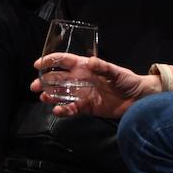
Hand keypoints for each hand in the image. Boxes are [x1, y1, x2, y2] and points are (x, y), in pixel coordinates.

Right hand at [30, 52, 160, 117]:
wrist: (138, 99)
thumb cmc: (128, 81)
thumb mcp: (117, 73)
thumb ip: (104, 67)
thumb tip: (91, 62)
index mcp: (85, 68)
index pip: (64, 61)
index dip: (50, 61)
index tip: (37, 64)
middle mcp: (80, 80)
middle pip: (57, 79)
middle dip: (44, 81)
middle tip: (34, 86)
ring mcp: (82, 94)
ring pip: (61, 94)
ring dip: (50, 96)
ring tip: (43, 98)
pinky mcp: (87, 107)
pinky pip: (71, 108)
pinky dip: (63, 110)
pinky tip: (58, 110)